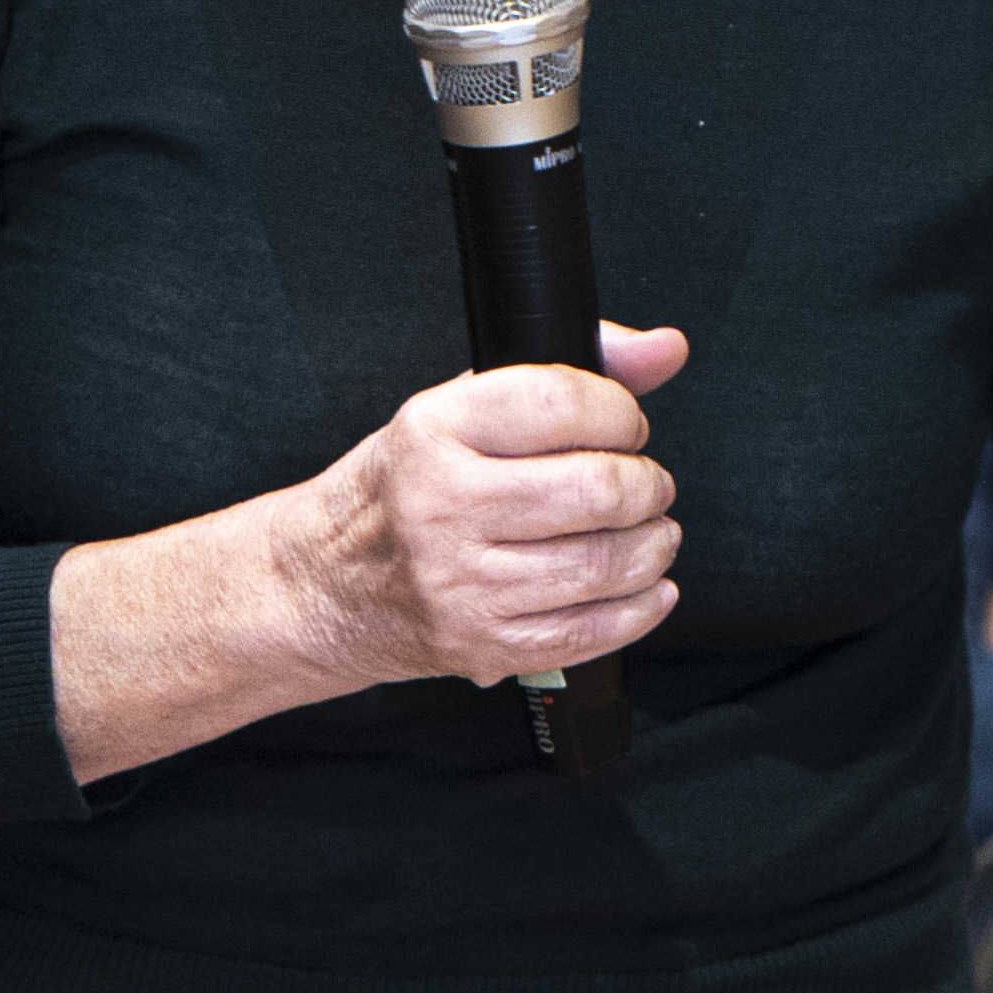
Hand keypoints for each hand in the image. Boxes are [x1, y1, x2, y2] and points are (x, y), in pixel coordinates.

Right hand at [266, 321, 687, 694]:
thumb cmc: (401, 487)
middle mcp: (444, 507)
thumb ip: (572, 369)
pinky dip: (638, 608)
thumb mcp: (461, 408)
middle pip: (597, 489)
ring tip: (649, 531)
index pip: (562, 404)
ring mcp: (463, 584)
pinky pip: (590, 632)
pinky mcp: (482, 645)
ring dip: (652, 545)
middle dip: (648, 483)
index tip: (626, 424)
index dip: (621, 412)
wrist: (325, 583)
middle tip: (646, 483)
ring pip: (603, 564)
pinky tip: (645, 586)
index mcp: (434, 432)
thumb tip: (666, 348)